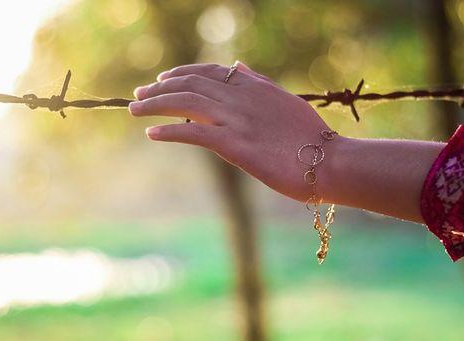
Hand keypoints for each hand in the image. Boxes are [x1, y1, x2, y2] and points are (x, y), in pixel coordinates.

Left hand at [128, 62, 344, 202]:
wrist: (329, 162)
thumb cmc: (311, 137)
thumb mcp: (285, 100)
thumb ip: (259, 82)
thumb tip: (238, 66)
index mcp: (254, 86)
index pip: (208, 71)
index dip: (181, 73)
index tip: (163, 79)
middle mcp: (241, 97)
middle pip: (189, 84)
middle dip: (159, 88)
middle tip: (138, 95)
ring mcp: (236, 120)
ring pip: (185, 103)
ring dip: (154, 105)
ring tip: (134, 110)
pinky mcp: (234, 144)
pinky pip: (192, 134)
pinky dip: (168, 132)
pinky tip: (152, 134)